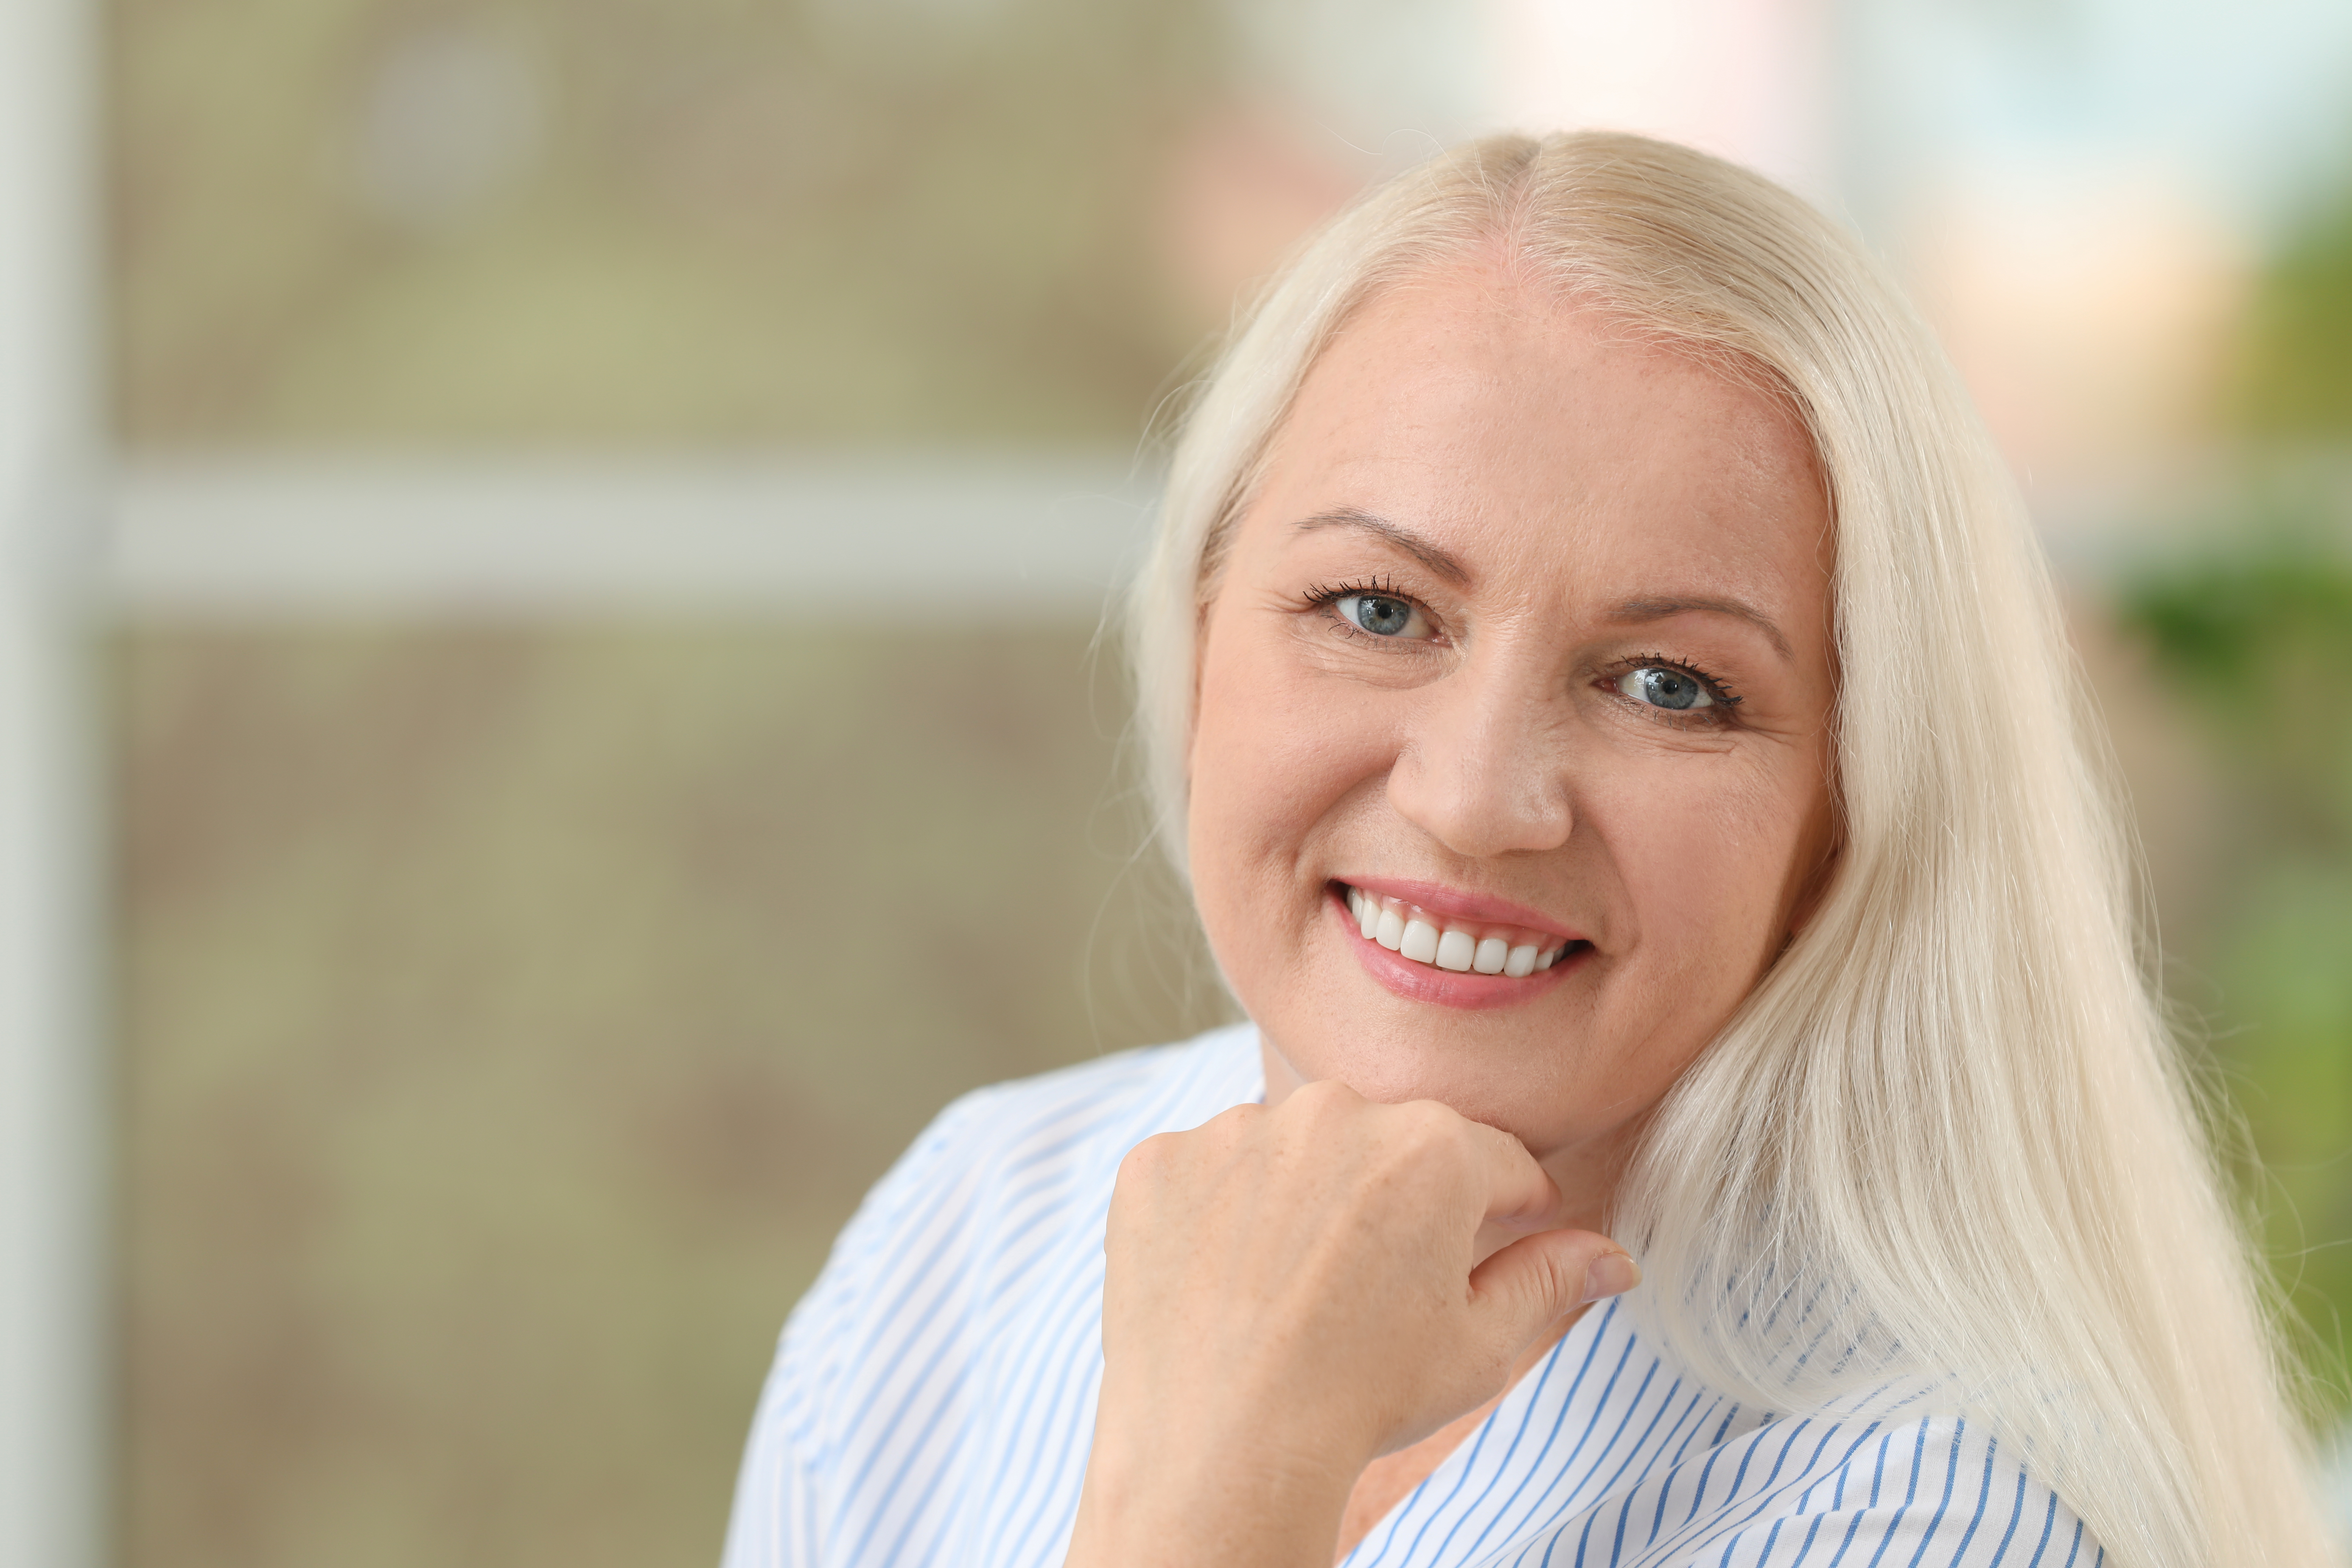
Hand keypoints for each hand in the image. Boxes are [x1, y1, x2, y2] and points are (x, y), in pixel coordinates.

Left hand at [1064, 1079, 1637, 1567]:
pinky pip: (1207, 1171)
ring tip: (1294, 1287)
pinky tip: (1228, 1280)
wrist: (1225, 1445)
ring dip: (1302, 1197)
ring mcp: (1236, 1131)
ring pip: (1292, 1149)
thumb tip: (1612, 1257)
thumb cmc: (1361, 1398)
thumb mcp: (1479, 1347)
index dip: (1508, 1204)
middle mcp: (1334, 1112)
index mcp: (1432, 1148)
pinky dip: (1218, 1213)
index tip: (1498, 1236)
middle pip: (1388, 1144)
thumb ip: (1549, 1281)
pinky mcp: (1160, 1162)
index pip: (1495, 1159)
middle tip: (1375, 1285)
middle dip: (1395, 1199)